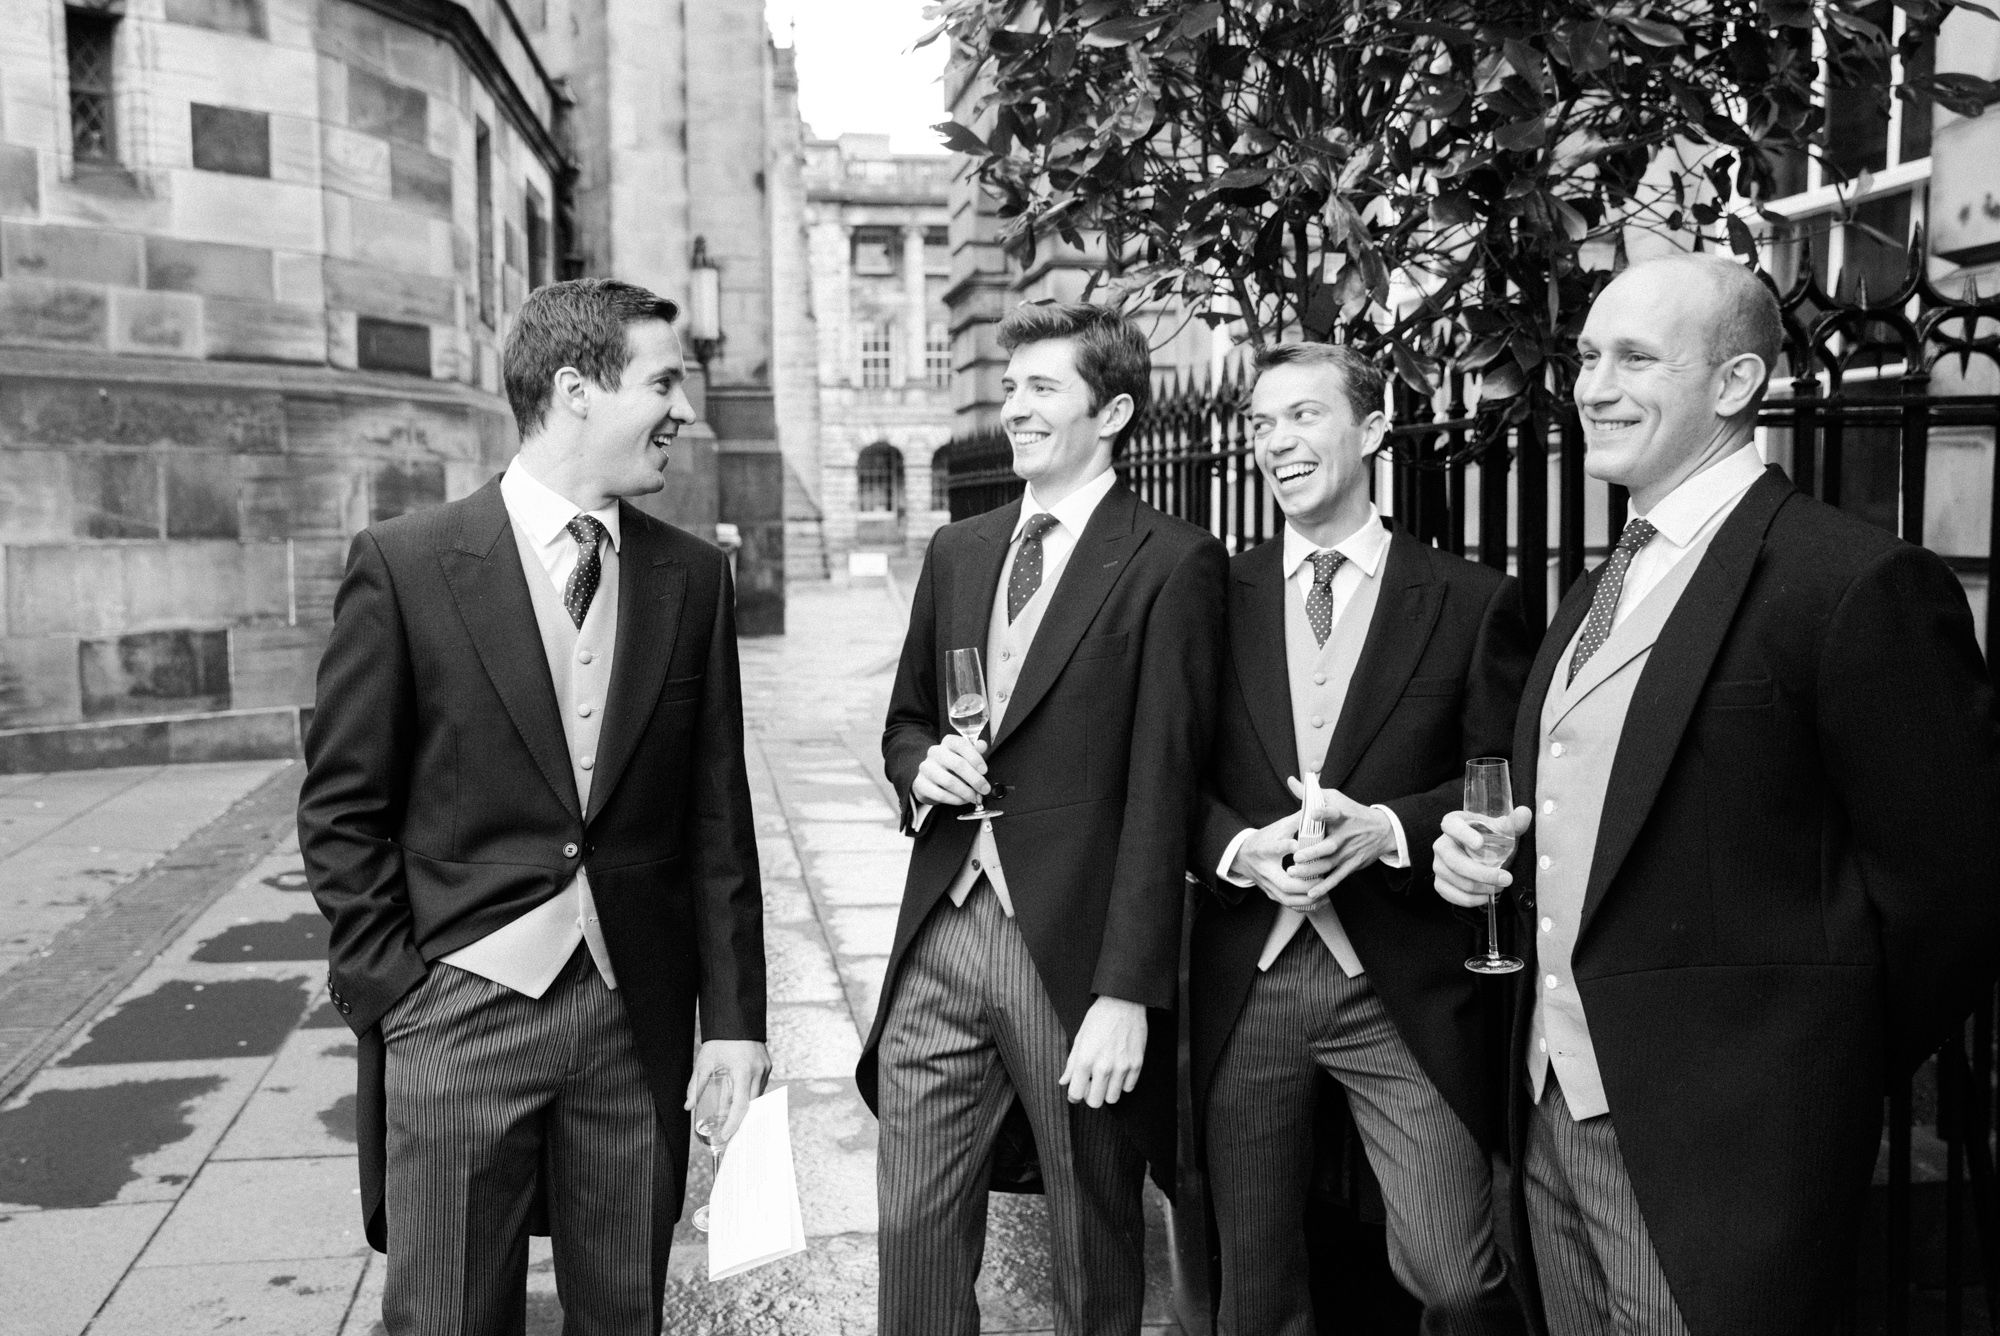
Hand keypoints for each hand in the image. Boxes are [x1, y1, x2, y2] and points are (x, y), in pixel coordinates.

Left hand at [685, 1039, 770, 1141]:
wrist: (736, 1019)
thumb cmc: (719, 1040)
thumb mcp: (705, 1062)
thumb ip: (696, 1085)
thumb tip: (688, 1106)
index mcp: (743, 1071)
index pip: (741, 1105)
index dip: (734, 1124)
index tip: (726, 1136)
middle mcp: (758, 1071)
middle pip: (752, 1104)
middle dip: (741, 1120)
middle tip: (729, 1132)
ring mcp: (765, 1067)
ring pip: (757, 1096)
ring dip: (745, 1106)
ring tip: (732, 1117)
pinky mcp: (767, 1064)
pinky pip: (760, 1086)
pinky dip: (749, 1094)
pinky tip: (739, 1098)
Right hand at [911, 734, 988, 806]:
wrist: (931, 779)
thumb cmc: (952, 767)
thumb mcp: (966, 756)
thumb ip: (975, 751)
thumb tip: (983, 745)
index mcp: (948, 742)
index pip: (961, 744)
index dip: (975, 758)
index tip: (984, 771)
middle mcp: (935, 752)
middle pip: (958, 764)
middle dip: (975, 779)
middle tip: (984, 789)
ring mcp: (926, 768)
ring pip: (949, 781)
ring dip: (966, 792)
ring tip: (975, 797)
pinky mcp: (920, 784)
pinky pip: (940, 794)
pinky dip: (955, 800)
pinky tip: (962, 800)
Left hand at [1059, 996, 1146, 1106]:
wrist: (1123, 1002)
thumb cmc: (1099, 1018)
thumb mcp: (1080, 1038)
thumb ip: (1071, 1063)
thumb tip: (1064, 1082)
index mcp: (1086, 1060)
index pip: (1076, 1094)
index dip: (1074, 1095)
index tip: (1076, 1092)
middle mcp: (1104, 1066)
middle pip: (1095, 1102)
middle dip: (1090, 1096)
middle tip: (1091, 1085)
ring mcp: (1122, 1067)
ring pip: (1113, 1099)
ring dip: (1107, 1091)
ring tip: (1106, 1078)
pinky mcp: (1137, 1064)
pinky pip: (1128, 1088)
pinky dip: (1122, 1084)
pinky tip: (1119, 1071)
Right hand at [1226, 809, 1322, 910]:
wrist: (1242, 856)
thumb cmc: (1265, 839)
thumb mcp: (1278, 827)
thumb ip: (1298, 821)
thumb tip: (1318, 810)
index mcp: (1264, 849)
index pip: (1274, 849)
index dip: (1286, 847)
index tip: (1298, 846)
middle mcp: (1264, 870)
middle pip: (1285, 883)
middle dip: (1306, 884)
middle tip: (1322, 878)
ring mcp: (1268, 885)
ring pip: (1288, 898)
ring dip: (1308, 898)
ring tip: (1324, 892)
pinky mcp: (1272, 894)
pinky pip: (1289, 904)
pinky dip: (1305, 905)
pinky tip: (1320, 901)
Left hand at [1285, 778, 1395, 899]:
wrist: (1382, 830)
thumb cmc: (1352, 811)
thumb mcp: (1334, 797)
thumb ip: (1310, 792)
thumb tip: (1291, 780)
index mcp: (1342, 816)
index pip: (1334, 812)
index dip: (1325, 812)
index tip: (1314, 812)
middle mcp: (1345, 835)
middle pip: (1329, 845)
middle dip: (1313, 852)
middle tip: (1296, 856)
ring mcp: (1349, 852)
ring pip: (1329, 864)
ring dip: (1312, 870)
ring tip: (1293, 872)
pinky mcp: (1351, 865)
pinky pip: (1337, 877)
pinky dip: (1325, 886)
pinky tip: (1311, 892)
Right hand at [1432, 807, 1532, 908]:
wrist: (1473, 854)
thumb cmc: (1486, 838)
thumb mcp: (1498, 829)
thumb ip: (1512, 823)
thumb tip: (1525, 813)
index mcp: (1453, 824)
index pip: (1451, 825)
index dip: (1463, 834)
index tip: (1480, 844)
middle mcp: (1441, 844)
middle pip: (1456, 862)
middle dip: (1483, 874)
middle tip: (1506, 879)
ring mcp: (1438, 865)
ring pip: (1458, 881)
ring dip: (1483, 888)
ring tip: (1500, 886)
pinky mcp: (1439, 883)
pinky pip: (1454, 896)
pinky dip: (1473, 899)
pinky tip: (1486, 895)